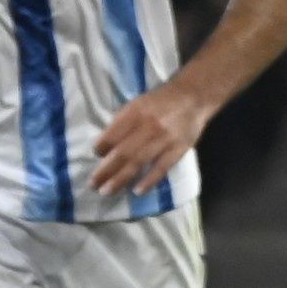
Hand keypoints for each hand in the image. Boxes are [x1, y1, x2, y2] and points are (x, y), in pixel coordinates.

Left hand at [88, 81, 212, 202]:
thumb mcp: (138, 103)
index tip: (96, 156)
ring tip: (107, 191)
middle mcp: (148, 126)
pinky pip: (162, 167)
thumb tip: (106, 145)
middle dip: (105, 171)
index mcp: (135, 112)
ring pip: (139, 162)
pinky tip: (137, 191)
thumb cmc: (161, 101)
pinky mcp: (179, 148)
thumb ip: (123, 122)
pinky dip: (149, 180)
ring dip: (121, 179)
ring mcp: (164, 139)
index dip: (100, 148)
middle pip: (122, 153)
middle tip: (93, 185)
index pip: (112, 135)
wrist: (194, 96)